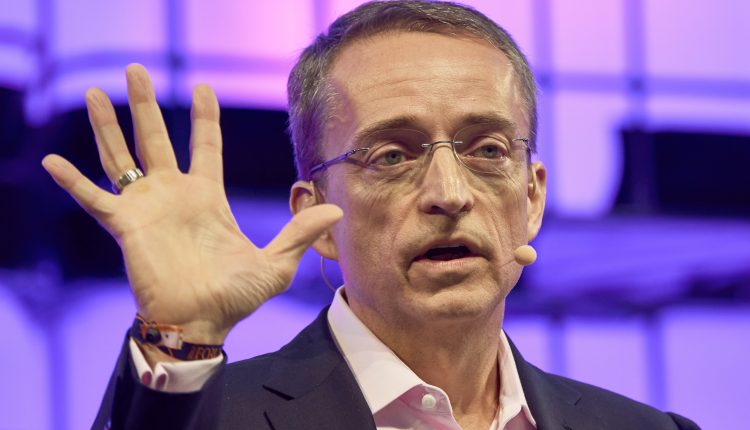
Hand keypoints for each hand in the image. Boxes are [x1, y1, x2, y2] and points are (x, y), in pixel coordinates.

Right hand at [42, 64, 341, 343]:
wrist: (201, 323)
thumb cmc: (235, 297)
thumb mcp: (276, 264)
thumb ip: (300, 233)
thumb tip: (336, 211)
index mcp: (207, 197)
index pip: (205, 145)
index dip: (204, 117)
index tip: (203, 87)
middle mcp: (174, 195)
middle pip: (155, 138)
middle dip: (145, 104)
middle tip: (134, 69)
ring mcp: (146, 208)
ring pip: (121, 157)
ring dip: (107, 125)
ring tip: (95, 92)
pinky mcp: (124, 227)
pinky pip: (93, 199)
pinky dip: (72, 181)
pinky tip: (50, 161)